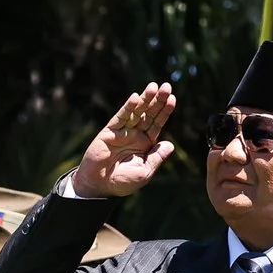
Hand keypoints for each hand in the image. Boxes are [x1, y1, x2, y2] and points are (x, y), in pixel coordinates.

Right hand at [69, 83, 175, 198]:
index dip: (165, 111)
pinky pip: (120, 117)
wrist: (99, 186)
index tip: (173, 98)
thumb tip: (170, 144)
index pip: (157, 123)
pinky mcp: (110, 131)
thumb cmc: (123, 182)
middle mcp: (135, 135)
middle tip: (166, 86)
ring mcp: (122, 132)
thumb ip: (157, 157)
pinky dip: (127, 107)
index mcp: (146, 144)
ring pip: (136, 112)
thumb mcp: (145, 171)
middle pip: (149, 113)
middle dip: (158, 100)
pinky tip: (135, 98)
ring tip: (153, 87)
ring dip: (144, 99)